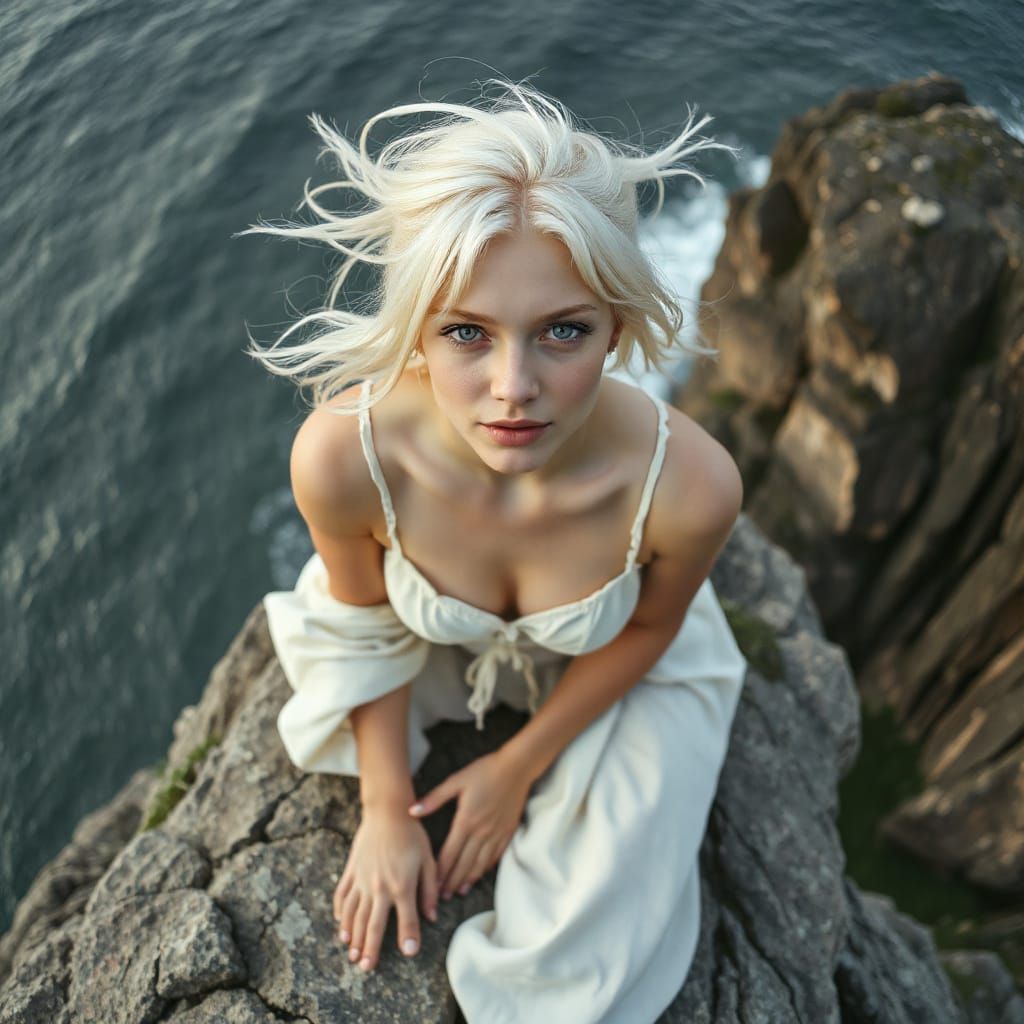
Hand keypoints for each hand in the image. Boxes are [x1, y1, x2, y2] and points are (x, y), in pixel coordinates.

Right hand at [334, 809, 438, 972]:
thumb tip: (432, 916)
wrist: (387, 811)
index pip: (407, 920)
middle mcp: (379, 887)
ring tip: (352, 954)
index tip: (408, 954)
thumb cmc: (412, 834)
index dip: (409, 938)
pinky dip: (341, 913)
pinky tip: (341, 926)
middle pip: (373, 925)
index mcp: (402, 886)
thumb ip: (429, 890)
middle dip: (370, 949)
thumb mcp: (428, 860)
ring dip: (353, 937)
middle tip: (366, 967)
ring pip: (354, 915)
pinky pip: (342, 896)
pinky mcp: (351, 872)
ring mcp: (362, 881)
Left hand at [408, 748, 532, 898]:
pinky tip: (479, 874)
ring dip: (468, 879)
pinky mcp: (507, 832)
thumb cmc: (484, 771)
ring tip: (458, 891)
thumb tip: (412, 811)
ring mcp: (496, 834)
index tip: (431, 886)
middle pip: (464, 864)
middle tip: (442, 896)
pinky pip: (495, 856)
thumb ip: (434, 798)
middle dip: (452, 882)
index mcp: (466, 820)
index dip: (440, 873)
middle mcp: (481, 832)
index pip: (450, 854)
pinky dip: (485, 868)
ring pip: (480, 864)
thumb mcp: (456, 781)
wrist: (516, 768)